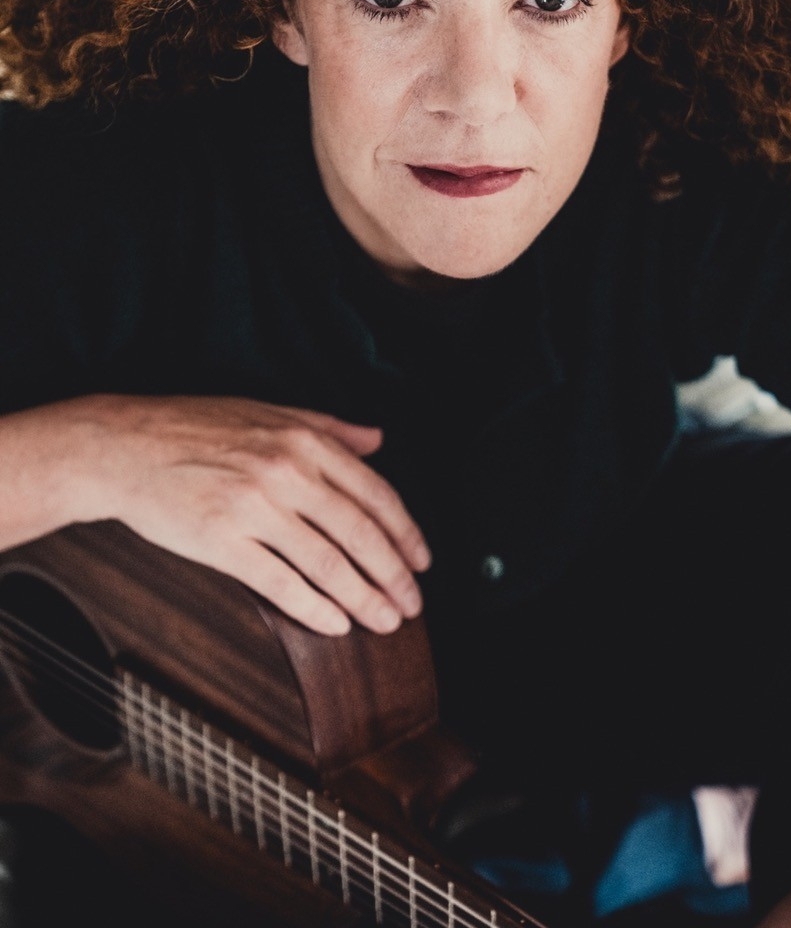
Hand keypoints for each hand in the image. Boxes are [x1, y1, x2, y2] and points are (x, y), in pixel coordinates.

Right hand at [0, 394, 430, 635]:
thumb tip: (378, 439)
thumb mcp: (267, 410)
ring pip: (328, 564)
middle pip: (359, 534)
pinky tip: (334, 624)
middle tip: (411, 605)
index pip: (375, 493)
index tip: (421, 561)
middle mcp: (286, 471)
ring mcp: (254, 508)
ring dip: (363, 599)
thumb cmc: (194, 426)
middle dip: (393, 576)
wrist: (124, 446)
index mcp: (303, 439)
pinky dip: (314, 609)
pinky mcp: (222, 542)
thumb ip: (328, 425)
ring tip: (384, 622)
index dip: (405, 533)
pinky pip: (280, 584)